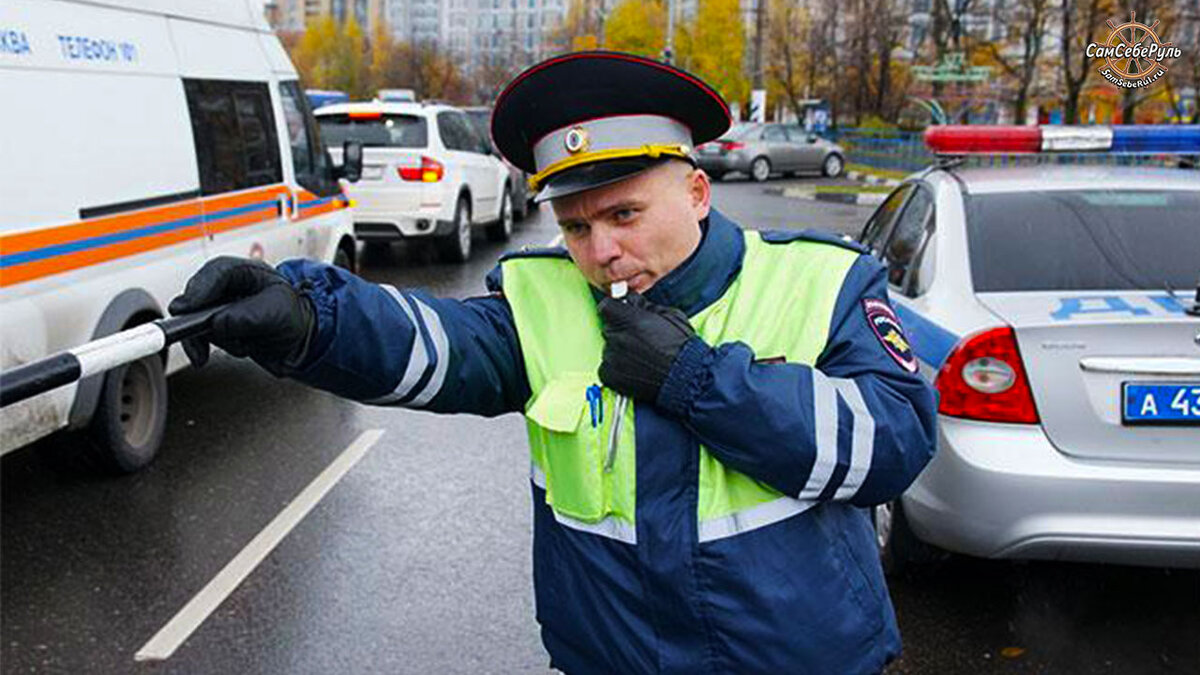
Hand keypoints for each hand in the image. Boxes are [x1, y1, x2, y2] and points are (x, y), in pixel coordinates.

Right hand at [168, 257, 313, 374]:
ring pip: (195, 321)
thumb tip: (218, 324)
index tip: (186, 309)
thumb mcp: (277, 313)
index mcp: (245, 271)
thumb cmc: (294, 317)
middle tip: (199, 337)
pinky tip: (240, 348)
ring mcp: (219, 307)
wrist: (301, 342)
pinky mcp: (215, 326)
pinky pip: (200, 337)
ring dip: (216, 338)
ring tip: (245, 343)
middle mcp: (228, 287)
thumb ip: (247, 317)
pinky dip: (213, 347)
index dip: (199, 290)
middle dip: (199, 320)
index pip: (216, 273)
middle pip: (197, 297)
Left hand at [597, 292, 695, 402]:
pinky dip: (618, 368)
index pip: (606, 307)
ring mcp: (611, 358)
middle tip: (639, 339)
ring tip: (641, 357)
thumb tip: (633, 301)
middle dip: (621, 331)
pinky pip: (607, 368)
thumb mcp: (670, 315)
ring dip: (620, 351)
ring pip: (609, 348)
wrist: (685, 378)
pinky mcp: (609, 376)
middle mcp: (616, 337)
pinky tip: (635, 369)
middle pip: (609, 328)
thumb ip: (645, 306)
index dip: (614, 310)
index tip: (621, 314)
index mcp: (628, 319)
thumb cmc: (681, 348)